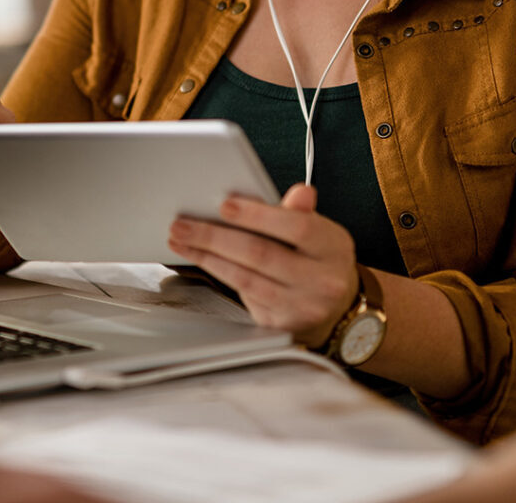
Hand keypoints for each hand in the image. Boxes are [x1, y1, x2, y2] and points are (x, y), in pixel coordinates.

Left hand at [166, 183, 358, 347]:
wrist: (336, 306)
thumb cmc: (316, 258)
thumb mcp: (318, 231)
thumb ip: (300, 212)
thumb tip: (300, 192)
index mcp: (333, 248)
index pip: (297, 228)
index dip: (258, 216)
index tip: (224, 205)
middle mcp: (323, 281)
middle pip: (261, 254)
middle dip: (215, 237)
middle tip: (182, 224)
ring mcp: (302, 307)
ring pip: (245, 278)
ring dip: (206, 257)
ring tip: (180, 239)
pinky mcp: (281, 324)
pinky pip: (243, 296)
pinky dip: (217, 273)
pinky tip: (200, 259)